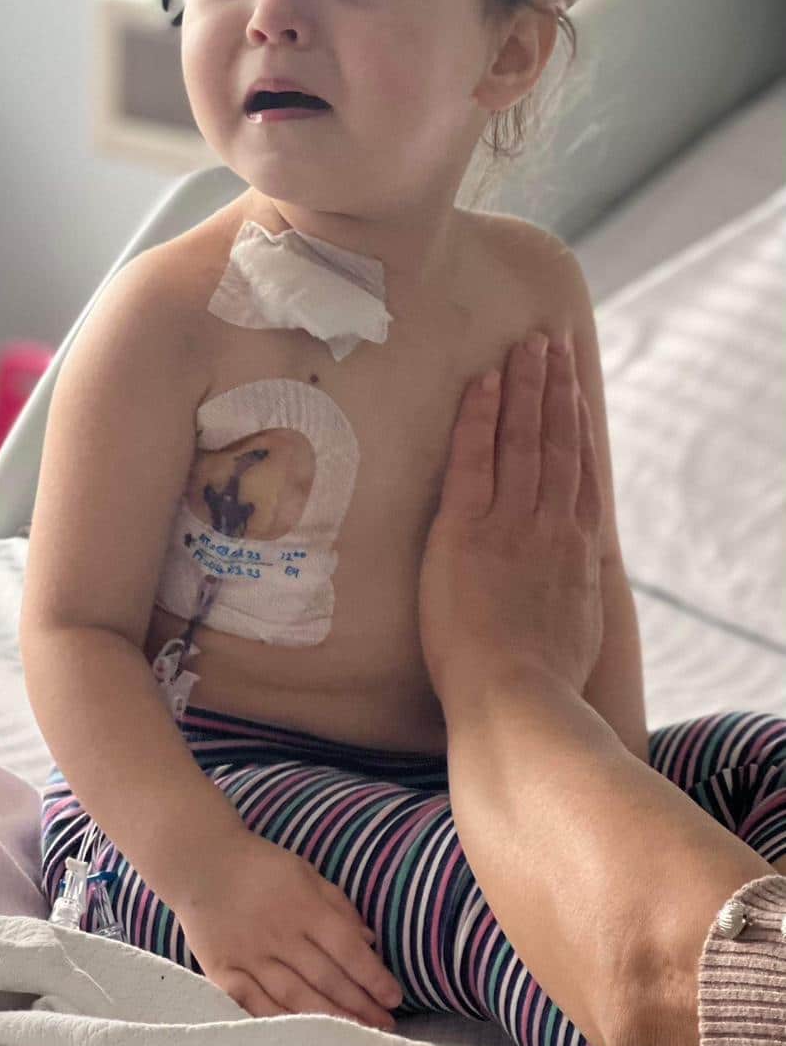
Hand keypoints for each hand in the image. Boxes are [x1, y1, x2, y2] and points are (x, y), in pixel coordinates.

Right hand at [176, 831, 404, 1030]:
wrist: (200, 862)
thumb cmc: (261, 866)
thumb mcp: (305, 873)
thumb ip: (338, 906)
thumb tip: (370, 943)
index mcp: (304, 906)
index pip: (347, 949)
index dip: (373, 976)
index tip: (394, 998)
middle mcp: (279, 934)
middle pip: (325, 978)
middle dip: (359, 1006)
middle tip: (385, 1026)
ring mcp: (250, 955)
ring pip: (294, 997)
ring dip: (328, 1020)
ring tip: (355, 1036)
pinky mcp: (223, 970)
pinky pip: (255, 1004)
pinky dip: (281, 1023)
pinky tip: (304, 1038)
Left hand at [418, 332, 604, 706]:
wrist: (517, 701)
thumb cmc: (543, 686)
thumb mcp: (578, 636)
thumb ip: (574, 600)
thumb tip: (573, 590)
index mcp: (578, 552)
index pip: (579, 471)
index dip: (577, 424)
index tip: (575, 391)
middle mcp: (550, 526)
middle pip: (556, 441)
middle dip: (554, 388)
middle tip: (552, 344)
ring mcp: (510, 523)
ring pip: (522, 439)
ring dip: (525, 387)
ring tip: (526, 346)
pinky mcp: (465, 529)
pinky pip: (474, 458)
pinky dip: (480, 416)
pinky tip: (483, 382)